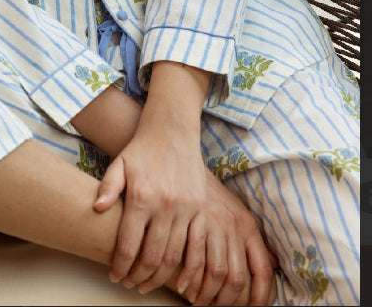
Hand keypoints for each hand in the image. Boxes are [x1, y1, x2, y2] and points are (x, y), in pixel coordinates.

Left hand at [94, 119, 207, 294]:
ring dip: (160, 277)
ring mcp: (185, 209)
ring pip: (174, 257)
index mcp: (141, 197)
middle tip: (130, 284)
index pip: (129, 245)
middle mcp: (165, 206)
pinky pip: (197, 247)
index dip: (120, 267)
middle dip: (138, 277)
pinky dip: (189, 269)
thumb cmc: (142, 149)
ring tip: (147, 283)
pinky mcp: (200, 210)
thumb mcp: (119, 164)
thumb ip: (108, 187)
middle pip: (152, 257)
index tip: (115, 277)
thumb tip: (97, 209)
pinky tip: (179, 281)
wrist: (172, 130)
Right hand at [178, 168, 276, 306]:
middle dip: (226, 301)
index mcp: (249, 227)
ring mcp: (214, 224)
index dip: (261, 296)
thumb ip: (253, 240)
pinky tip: (184, 287)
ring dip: (205, 294)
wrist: (187, 163)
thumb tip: (273, 264)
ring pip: (215, 273)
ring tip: (198, 300)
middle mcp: (234, 227)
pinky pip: (194, 260)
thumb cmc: (212, 194)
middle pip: (237, 277)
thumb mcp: (238, 212)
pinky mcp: (193, 222)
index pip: (262, 270)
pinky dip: (190, 280)